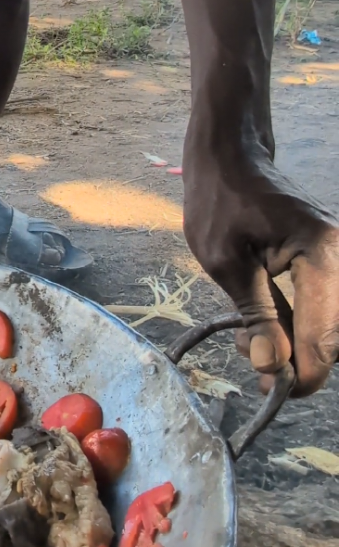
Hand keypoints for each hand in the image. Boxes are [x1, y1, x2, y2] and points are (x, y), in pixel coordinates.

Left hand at [183, 145, 338, 396]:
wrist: (229, 155)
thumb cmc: (219, 200)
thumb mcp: (226, 262)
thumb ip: (256, 316)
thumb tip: (273, 368)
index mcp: (322, 254)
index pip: (324, 334)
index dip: (302, 373)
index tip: (272, 391)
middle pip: (331, 334)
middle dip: (294, 357)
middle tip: (249, 359)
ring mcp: (336, 258)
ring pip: (325, 324)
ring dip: (291, 342)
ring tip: (247, 339)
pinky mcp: (326, 262)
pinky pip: (319, 306)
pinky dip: (294, 323)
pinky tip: (260, 325)